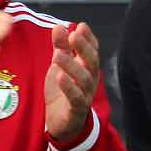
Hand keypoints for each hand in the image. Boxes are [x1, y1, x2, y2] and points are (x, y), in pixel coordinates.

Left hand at [45, 23, 99, 142]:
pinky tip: (60, 77)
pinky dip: (69, 88)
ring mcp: (85, 96)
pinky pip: (77, 99)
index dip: (88, 39)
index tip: (81, 26)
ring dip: (72, 66)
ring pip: (84, 80)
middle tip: (73, 35)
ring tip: (58, 55)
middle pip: (91, 62)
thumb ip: (60, 47)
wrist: (62, 123)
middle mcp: (89, 81)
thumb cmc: (62, 92)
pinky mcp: (77, 111)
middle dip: (83, 48)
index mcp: (87, 69)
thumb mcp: (59, 67)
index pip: (92, 51)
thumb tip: (60, 26)